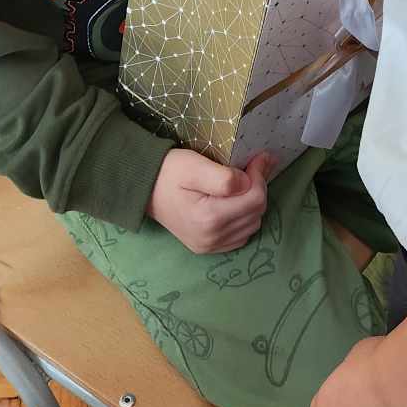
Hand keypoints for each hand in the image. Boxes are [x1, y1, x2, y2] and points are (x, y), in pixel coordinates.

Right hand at [146, 148, 272, 253]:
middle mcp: (212, 238)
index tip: (258, 158)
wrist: (145, 189)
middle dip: (258, 187)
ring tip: (242, 184)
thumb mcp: (195, 166)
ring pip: (252, 225)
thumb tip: (250, 182)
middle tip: (250, 167)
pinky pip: (241, 236)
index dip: (260, 175)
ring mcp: (209, 246)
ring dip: (253, 203)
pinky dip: (244, 219)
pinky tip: (234, 203)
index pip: (256, 199)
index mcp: (209, 218)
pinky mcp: (207, 248)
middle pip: (256, 213)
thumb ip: (225, 177)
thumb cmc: (169, 172)